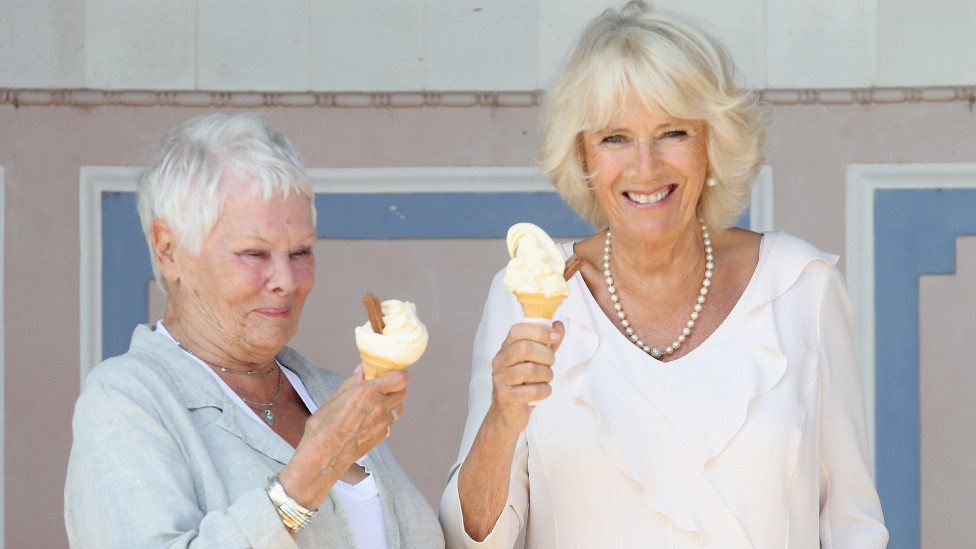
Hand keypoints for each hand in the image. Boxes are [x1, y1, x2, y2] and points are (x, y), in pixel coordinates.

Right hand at [278, 366, 407, 508]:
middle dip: (395, 388)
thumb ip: (352, 383)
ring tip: (374, 405)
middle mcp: (379, 407)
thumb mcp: (333, 399)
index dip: (399, 374)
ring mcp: (383, 424)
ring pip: (398, 409)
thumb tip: (362, 370)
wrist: (323, 458)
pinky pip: (390, 424)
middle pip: (403, 392)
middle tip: (381, 388)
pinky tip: (368, 422)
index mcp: (367, 392)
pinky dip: (383, 420)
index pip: (401, 378)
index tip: (390, 373)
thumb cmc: (322, 427)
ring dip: (391, 404)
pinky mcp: (382, 437)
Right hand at [486, 320, 563, 435]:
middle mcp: (499, 361)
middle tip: (550, 363)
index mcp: (505, 348)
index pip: (518, 330)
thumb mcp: (534, 361)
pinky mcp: (506, 397)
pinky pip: (533, 390)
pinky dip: (544, 391)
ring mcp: (500, 379)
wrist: (506, 415)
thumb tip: (558, 325)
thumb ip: (546, 343)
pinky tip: (541, 393)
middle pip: (525, 348)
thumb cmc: (523, 384)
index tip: (555, 337)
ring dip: (547, 375)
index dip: (539, 331)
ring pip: (531, 370)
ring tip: (545, 380)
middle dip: (546, 355)